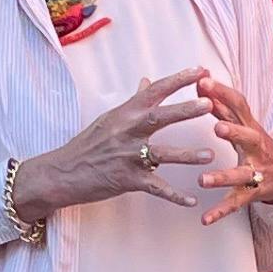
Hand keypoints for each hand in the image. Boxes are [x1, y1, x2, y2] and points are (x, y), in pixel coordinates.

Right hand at [14, 70, 216, 215]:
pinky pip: (155, 188)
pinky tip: (191, 201)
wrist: (62, 172)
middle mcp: (126, 131)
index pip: (154, 91)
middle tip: (208, 103)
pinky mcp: (126, 180)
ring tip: (209, 155)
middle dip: (184, 110)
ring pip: (161, 154)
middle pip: (159, 117)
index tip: (201, 70)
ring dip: (186, 155)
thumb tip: (147, 80)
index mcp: (125, 113)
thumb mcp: (110, 118)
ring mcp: (127, 156)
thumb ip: (133, 101)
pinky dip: (174, 196)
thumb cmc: (88, 144)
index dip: (179, 79)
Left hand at [188, 77, 272, 222]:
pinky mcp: (251, 193)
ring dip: (222, 177)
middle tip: (217, 128)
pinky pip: (235, 203)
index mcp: (251, 126)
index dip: (222, 93)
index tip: (203, 81)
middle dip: (234, 133)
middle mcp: (257, 147)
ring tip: (202, 180)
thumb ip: (221, 104)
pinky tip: (204, 219)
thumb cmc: (255, 142)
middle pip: (249, 138)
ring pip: (241, 175)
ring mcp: (256, 172)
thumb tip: (201, 78)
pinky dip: (220, 211)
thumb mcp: (242, 122)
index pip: (239, 105)